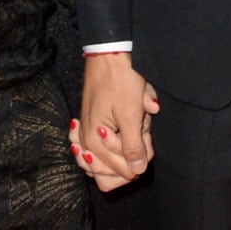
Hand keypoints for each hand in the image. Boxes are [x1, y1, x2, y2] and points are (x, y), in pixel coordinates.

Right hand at [69, 55, 160, 190]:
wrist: (109, 56)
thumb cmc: (119, 82)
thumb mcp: (131, 115)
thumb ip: (133, 147)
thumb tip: (137, 171)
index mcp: (94, 142)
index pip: (121, 173)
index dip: (139, 160)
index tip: (144, 139)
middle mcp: (86, 142)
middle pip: (111, 173)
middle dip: (131, 155)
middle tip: (140, 133)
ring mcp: (87, 135)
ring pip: (107, 163)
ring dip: (125, 147)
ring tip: (132, 126)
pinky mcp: (91, 126)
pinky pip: (103, 148)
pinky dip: (116, 141)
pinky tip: (121, 129)